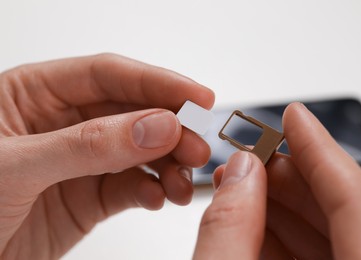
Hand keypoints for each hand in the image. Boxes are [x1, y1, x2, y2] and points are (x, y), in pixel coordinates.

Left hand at [0, 53, 214, 258]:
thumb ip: (88, 144)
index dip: (156, 81)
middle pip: (132, 113)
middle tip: (197, 146)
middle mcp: (63, 125)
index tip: (197, 96)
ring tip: (184, 181)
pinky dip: (153, 191)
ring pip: (139, 152)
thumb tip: (156, 126)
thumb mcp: (14, 166)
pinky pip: (131, 187)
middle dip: (170, 129)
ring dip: (169, 164)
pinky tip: (161, 197)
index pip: (107, 75)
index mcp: (35, 95)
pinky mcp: (89, 197)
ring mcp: (80, 162)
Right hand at [194, 102, 360, 258]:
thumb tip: (240, 173)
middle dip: (291, 179)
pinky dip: (282, 239)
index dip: (321, 151)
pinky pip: (319, 259)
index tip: (294, 117)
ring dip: (282, 209)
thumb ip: (229, 228)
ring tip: (240, 189)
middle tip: (252, 161)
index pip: (357, 203)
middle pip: (345, 214)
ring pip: (332, 236)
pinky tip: (250, 225)